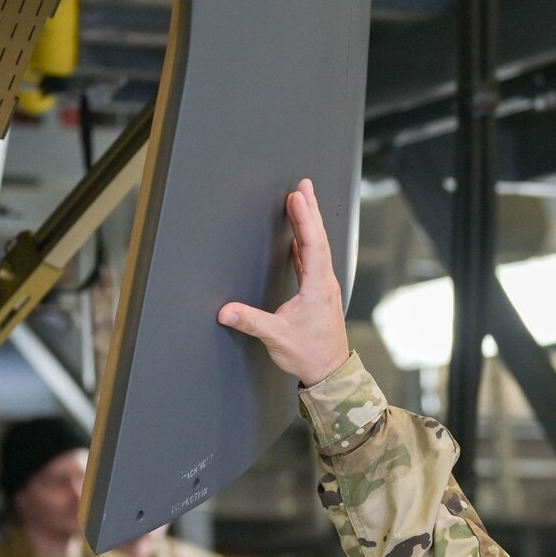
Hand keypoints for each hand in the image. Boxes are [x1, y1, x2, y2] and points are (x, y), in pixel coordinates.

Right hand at [217, 179, 350, 386]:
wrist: (330, 372)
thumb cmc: (310, 355)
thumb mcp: (277, 337)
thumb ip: (251, 322)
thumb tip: (225, 311)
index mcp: (318, 287)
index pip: (311, 246)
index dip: (304, 220)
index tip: (297, 197)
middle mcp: (325, 283)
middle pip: (318, 239)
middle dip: (310, 210)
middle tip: (305, 185)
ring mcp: (324, 287)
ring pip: (317, 247)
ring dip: (310, 223)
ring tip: (302, 201)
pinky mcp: (320, 293)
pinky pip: (313, 260)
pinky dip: (306, 243)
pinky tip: (298, 239)